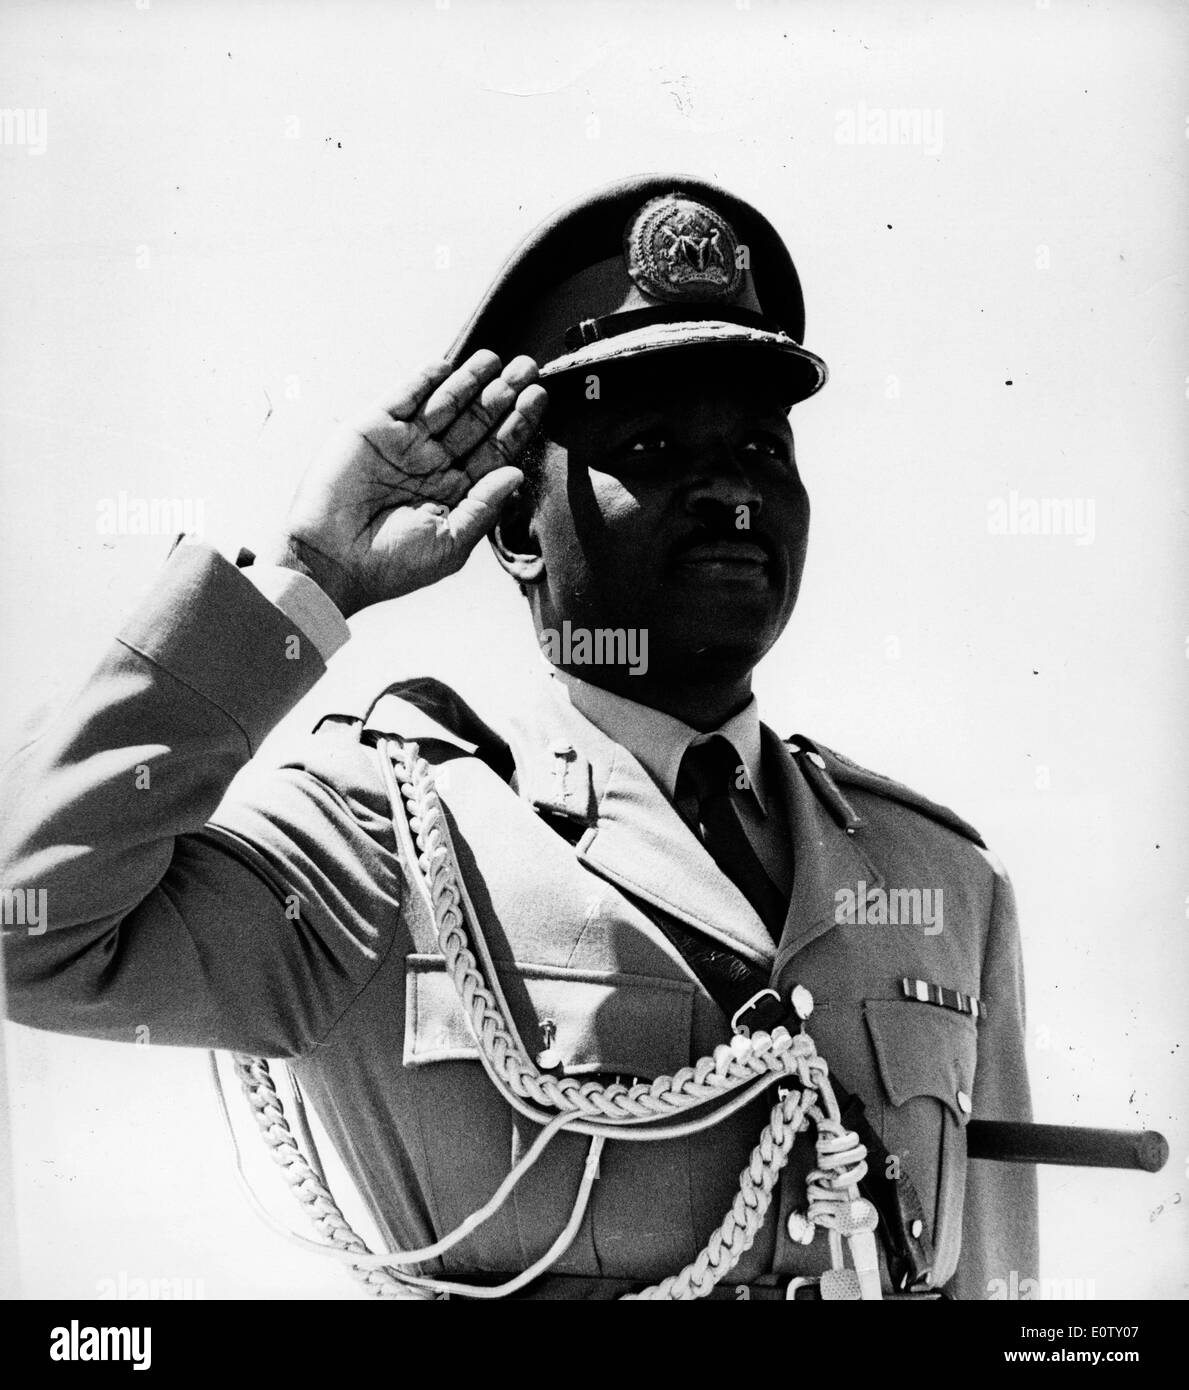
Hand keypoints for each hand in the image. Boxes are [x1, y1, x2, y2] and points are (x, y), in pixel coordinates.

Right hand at [265, 351, 546, 615]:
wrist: (330, 560)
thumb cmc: (390, 565)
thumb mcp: (449, 543)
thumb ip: (484, 507)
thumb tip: (516, 474)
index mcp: (455, 492)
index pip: (495, 451)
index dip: (518, 424)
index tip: (538, 397)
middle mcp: (432, 465)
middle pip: (476, 421)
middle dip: (501, 394)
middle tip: (528, 367)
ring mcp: (403, 445)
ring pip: (444, 403)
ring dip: (469, 380)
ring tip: (495, 359)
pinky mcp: (372, 429)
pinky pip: (403, 397)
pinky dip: (423, 380)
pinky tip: (447, 365)